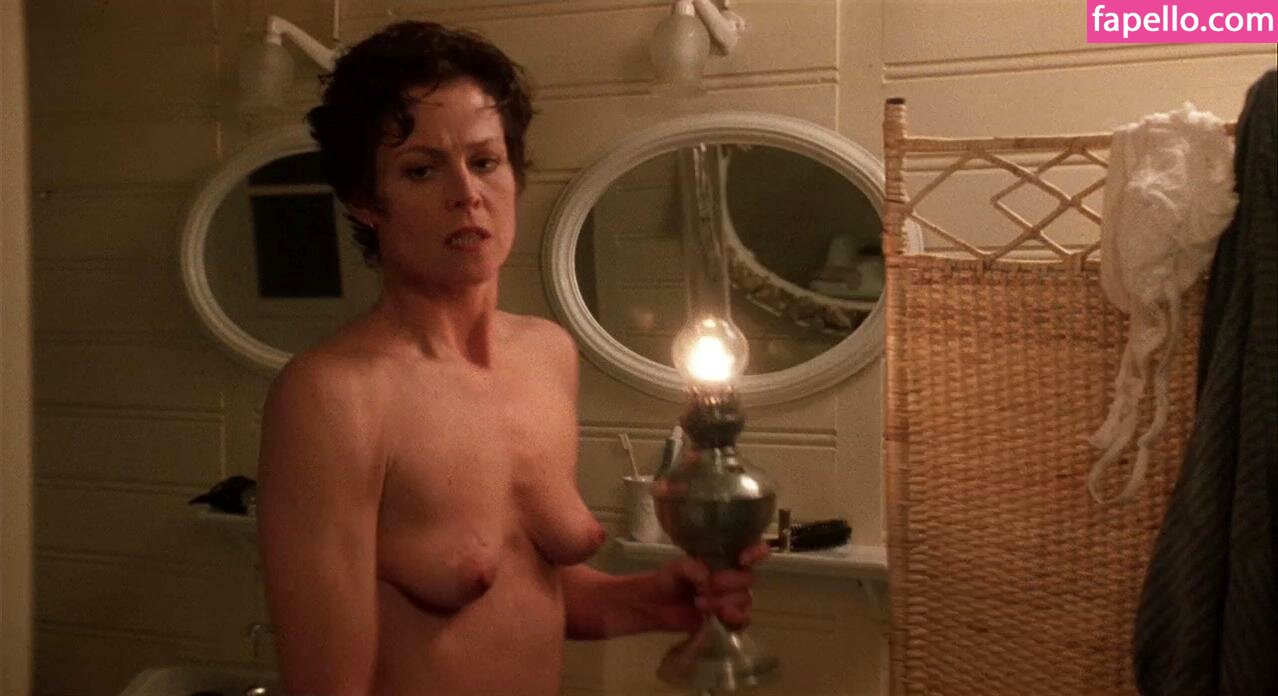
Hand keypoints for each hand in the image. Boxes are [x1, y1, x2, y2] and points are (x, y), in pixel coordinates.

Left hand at [650, 541, 769, 631]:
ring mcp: (733, 598)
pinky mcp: (729, 619)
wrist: (658, 605)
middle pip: (748, 579)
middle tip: (703, 587)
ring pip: (745, 599)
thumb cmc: (669, 579)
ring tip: (699, 603)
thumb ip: (691, 568)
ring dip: (723, 602)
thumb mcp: (677, 568)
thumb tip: (707, 578)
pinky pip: (744, 620)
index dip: (756, 552)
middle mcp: (733, 577)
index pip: (752, 551)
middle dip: (727, 583)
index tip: (743, 559)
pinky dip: (735, 618)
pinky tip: (720, 617)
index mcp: (725, 559)